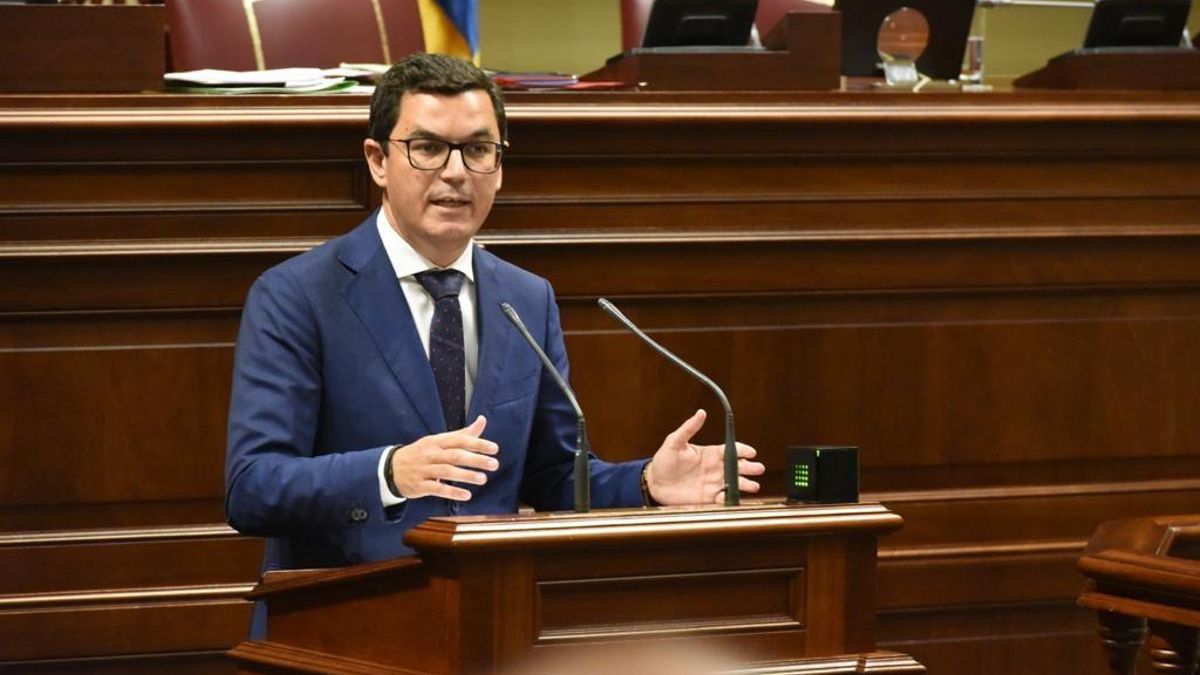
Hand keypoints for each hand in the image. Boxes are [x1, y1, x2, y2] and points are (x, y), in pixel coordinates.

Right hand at [389, 416, 498, 500]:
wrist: (391, 468)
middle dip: (476, 460)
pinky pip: (437, 489)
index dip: (477, 444)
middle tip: (494, 464)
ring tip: (483, 479)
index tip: (494, 449)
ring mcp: (424, 469)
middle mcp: (430, 454)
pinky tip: (466, 495)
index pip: (459, 440)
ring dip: (466, 475)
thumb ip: (463, 434)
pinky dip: (452, 492)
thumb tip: (482, 420)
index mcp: (437, 441)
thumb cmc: (422, 453)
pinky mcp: (419, 486)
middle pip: (455, 455)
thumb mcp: (439, 441)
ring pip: (447, 471)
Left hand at [645, 409, 764, 505]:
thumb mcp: (674, 442)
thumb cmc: (664, 460)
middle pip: (737, 467)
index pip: (731, 450)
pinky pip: (723, 498)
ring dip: (745, 484)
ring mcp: (713, 483)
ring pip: (734, 483)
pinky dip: (729, 498)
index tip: (751, 452)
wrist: (655, 482)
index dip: (742, 450)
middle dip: (750, 468)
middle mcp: (715, 468)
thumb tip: (701, 412)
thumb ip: (688, 428)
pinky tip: (732, 497)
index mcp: (710, 454)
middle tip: (758, 468)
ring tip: (754, 486)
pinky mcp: (708, 498)